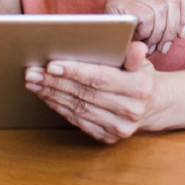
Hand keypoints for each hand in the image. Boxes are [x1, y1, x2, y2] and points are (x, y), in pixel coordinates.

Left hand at [24, 42, 153, 142]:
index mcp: (139, 88)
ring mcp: (120, 128)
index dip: (74, 71)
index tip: (50, 65)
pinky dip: (59, 108)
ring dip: (52, 95)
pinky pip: (79, 121)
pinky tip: (46, 96)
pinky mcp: (109, 137)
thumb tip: (136, 47)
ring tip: (34, 83)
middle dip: (54, 82)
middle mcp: (131, 110)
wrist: (152, 104)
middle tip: (31, 72)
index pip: (99, 78)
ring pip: (78, 108)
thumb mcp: (140, 61)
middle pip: (84, 94)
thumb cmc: (138, 75)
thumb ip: (133, 54)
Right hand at [104, 0, 184, 55]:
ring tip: (152, 45)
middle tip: (165, 46)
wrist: (107, 50)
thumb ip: (176, 3)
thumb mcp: (159, 22)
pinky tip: (140, 40)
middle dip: (172, 28)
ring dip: (159, 33)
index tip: (182, 34)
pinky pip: (147, 16)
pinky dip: (148, 33)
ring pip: (161, 8)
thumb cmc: (133, 37)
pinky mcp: (115, 1)